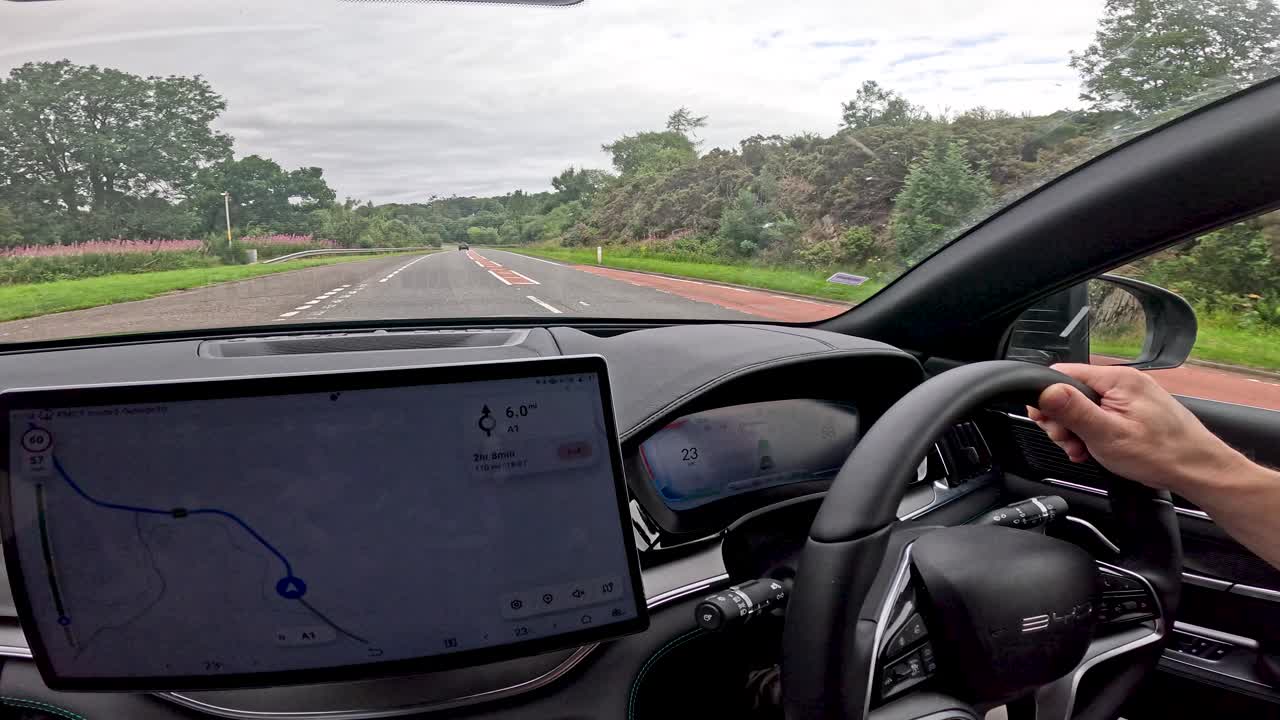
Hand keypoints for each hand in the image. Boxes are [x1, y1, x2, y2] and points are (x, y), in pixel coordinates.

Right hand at [1028, 363, 1245, 493]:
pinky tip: (1095, 449)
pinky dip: (1093, 432)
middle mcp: (1124, 381)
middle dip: (1063, 420)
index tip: (1046, 423)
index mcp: (1117, 379)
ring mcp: (1130, 395)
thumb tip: (1044, 389)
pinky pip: (1101, 414)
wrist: (1198, 470)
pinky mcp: (1134, 409)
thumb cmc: (1161, 454)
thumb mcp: (1107, 434)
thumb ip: (1074, 410)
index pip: (1063, 374)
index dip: (1047, 400)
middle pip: (1072, 392)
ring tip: (1084, 450)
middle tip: (1069, 443)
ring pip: (1085, 406)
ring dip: (1077, 430)